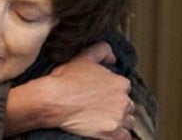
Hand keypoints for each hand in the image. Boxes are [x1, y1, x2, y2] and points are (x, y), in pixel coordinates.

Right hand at [6, 42, 134, 139]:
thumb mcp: (83, 57)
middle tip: (100, 107)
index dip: (113, 90)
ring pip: (128, 121)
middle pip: (128, 105)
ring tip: (103, 119)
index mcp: (120, 82)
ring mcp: (119, 118)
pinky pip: (125, 137)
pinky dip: (118, 134)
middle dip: (117, 106)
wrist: (53, 100)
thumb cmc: (66, 79)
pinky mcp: (112, 134)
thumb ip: (102, 50)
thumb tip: (113, 57)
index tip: (102, 94)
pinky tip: (107, 130)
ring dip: (119, 120)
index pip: (124, 88)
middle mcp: (123, 100)